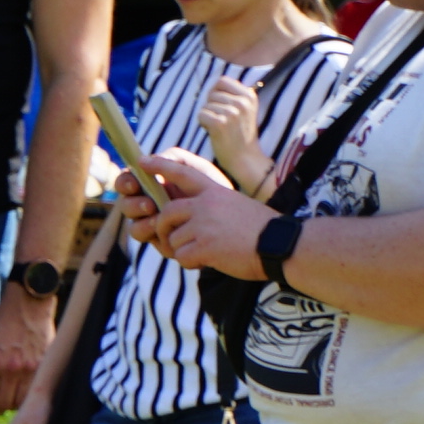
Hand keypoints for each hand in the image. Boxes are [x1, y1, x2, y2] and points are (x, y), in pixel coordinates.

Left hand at [0, 289, 53, 414]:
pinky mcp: (42, 366)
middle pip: (2, 405)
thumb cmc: (1, 324)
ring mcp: (27, 369)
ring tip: (9, 399)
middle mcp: (8, 370)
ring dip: (13, 404)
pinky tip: (23, 391)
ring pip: (20, 402)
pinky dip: (27, 395)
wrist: (27, 306)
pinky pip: (34, 390)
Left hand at [119, 146, 268, 276]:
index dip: (161, 166)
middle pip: (166, 213)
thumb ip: (210, 207)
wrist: (281, 245)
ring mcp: (204, 225)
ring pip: (173, 239)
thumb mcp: (236, 205)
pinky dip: (192, 263)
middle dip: (163, 229)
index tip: (141, 160)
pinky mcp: (205, 245)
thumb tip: (185, 221)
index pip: (183, 173)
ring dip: (184, 251)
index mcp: (215, 191)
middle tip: (173, 241)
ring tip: (206, 253)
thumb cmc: (261, 229)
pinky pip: (182, 257)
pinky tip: (210, 262)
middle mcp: (206, 204)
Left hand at [196, 81, 272, 190]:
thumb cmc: (240, 134)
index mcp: (249, 95)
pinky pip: (201, 115)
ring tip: (219, 128)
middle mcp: (242, 102)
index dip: (214, 91)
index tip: (218, 105)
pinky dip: (203, 123)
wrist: (244, 158)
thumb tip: (213, 82)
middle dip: (210, 106)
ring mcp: (232, 112)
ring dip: (207, 116)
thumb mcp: (244, 110)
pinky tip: (213, 132)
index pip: (222, 81)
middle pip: (211, 93)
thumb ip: (233, 95)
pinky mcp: (220, 123)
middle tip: (221, 121)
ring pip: (205, 105)